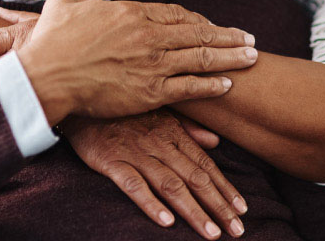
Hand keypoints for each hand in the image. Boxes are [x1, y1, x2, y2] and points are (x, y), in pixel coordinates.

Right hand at [17, 0, 256, 123]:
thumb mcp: (66, 5)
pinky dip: (211, 84)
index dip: (200, 20)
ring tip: (252, 58)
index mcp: (133, 14)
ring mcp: (152, 64)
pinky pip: (190, 87)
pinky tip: (228, 84)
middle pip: (199, 33)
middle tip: (250, 39)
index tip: (213, 24)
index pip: (177, 14)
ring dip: (230, 57)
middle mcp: (149, 36)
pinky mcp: (150, 92)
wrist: (47, 76)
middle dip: (228, 36)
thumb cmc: (52, 40)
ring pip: (202, 58)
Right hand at [63, 110, 246, 239]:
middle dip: (219, 205)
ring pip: (171, 185)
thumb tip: (215, 142)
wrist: (83, 98)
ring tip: (212, 233)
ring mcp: (135, 153)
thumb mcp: (158, 112)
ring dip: (194, 211)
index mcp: (171, 132)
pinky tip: (166, 222)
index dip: (224, 187)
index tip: (242, 208)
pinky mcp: (111, 161)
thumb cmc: (122, 109)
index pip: (204, 164)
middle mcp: (158, 143)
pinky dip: (151, 203)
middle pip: (194, 178)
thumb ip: (187, 128)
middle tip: (238, 230)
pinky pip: (134, 185)